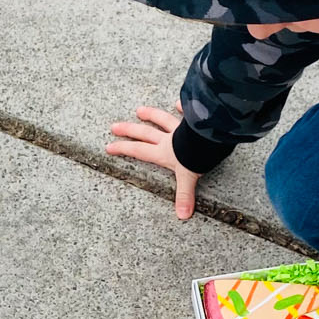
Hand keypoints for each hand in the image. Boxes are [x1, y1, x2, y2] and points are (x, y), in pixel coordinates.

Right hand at [105, 103, 199, 219]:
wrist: (209, 139)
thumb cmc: (198, 156)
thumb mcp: (188, 178)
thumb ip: (184, 196)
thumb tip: (182, 215)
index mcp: (163, 153)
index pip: (138, 151)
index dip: (123, 149)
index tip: (109, 147)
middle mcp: (167, 139)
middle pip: (144, 133)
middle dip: (128, 130)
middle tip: (114, 126)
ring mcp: (179, 128)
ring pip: (161, 119)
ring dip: (150, 115)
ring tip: (140, 110)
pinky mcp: (192, 120)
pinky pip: (185, 112)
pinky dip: (182, 107)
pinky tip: (177, 102)